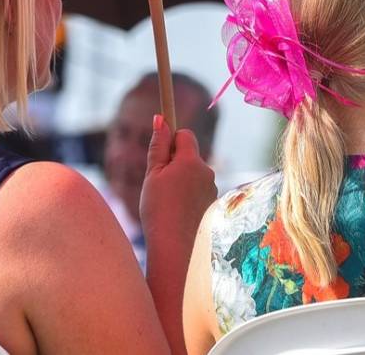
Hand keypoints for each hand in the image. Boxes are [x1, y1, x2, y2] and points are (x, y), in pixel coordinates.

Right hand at [139, 114, 217, 243]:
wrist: (174, 245)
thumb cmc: (158, 208)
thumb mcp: (152, 174)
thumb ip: (158, 146)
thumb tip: (161, 118)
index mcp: (191, 161)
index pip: (185, 135)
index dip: (171, 139)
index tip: (160, 149)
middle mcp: (207, 171)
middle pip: (189, 154)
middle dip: (174, 161)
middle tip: (157, 181)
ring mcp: (211, 188)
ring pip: (193, 173)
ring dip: (180, 179)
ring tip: (166, 200)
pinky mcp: (212, 202)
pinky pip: (197, 189)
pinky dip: (187, 193)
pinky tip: (177, 209)